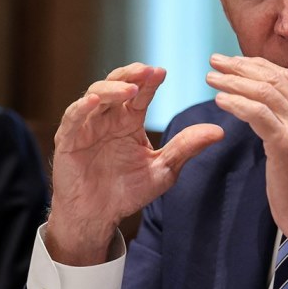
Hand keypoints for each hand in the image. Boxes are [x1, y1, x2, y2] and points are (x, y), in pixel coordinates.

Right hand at [46, 63, 223, 264]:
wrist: (97, 216)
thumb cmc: (127, 191)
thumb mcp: (163, 170)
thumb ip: (185, 148)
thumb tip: (218, 131)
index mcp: (129, 120)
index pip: (141, 93)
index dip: (150, 81)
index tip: (163, 72)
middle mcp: (108, 117)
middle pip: (117, 85)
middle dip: (130, 75)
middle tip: (146, 72)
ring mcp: (87, 126)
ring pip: (95, 95)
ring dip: (111, 88)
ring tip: (129, 89)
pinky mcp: (68, 139)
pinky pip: (73, 117)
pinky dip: (82, 107)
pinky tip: (93, 101)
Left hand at [206, 53, 287, 267]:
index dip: (258, 66)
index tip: (235, 61)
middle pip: (274, 79)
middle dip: (241, 67)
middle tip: (216, 61)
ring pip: (263, 93)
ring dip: (233, 82)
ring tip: (211, 78)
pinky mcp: (287, 143)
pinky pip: (257, 114)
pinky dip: (236, 103)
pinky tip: (220, 100)